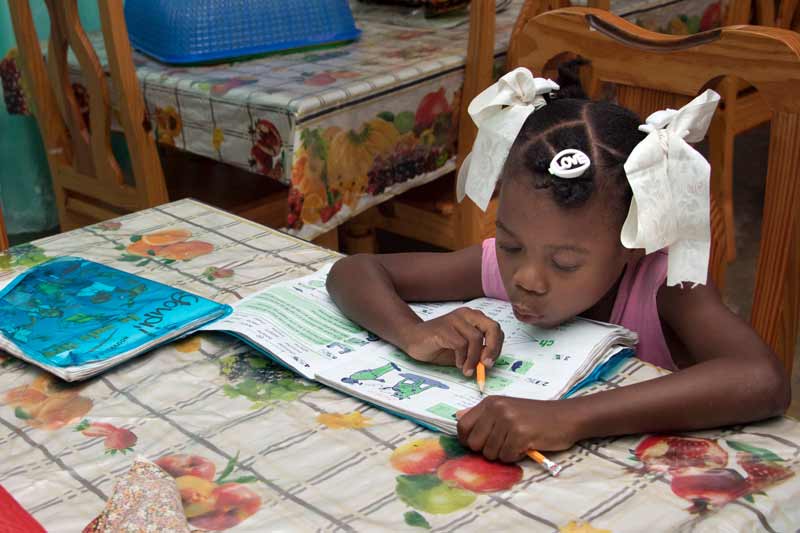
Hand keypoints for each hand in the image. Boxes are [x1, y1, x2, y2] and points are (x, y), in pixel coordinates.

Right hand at [400, 307, 502, 375]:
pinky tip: (458, 364)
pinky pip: (460, 344)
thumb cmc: (439, 345)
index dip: (497, 347)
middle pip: (492, 328)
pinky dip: (462, 358)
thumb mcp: (463, 351)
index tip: (489, 362)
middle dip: (493, 349)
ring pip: (476, 339)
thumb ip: (477, 353)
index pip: (496, 329)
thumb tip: (489, 363)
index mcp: (474, 317)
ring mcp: (454, 319)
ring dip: (474, 359)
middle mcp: (466, 314)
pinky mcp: (443, 328)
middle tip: (486, 365)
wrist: (413, 338)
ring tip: (467, 369)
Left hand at [457, 396, 579, 461]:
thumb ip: (482, 415)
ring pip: (490, 453)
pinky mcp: (520, 433)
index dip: (468, 440)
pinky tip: (526, 446)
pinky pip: (506, 457)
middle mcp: (496, 408)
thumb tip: (457, 416)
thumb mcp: (506, 409)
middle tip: (505, 443)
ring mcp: (508, 420)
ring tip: (517, 442)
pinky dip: (515, 457)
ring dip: (503, 454)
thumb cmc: (535, 416)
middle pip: (474, 443)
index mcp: (490, 402)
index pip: (462, 426)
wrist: (566, 417)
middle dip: (488, 450)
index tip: (482, 444)